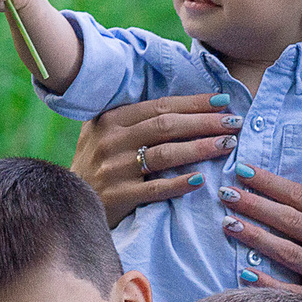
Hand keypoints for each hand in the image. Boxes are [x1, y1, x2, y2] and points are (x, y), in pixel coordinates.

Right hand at [72, 95, 245, 223]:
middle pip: (166, 126)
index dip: (193, 103)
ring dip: (200, 148)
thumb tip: (181, 103)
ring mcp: (114, 169)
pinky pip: (155, 188)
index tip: (223, 101)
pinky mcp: (118, 196)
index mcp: (111, 119)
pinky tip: (201, 180)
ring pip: (165, 154)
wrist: (68, 201)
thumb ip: (133, 118)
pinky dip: (179, 183)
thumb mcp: (104, 133)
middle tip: (234, 122)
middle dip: (204, 122)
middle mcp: (111, 140)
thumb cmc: (97, 164)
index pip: (159, 106)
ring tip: (227, 145)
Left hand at [219, 163, 301, 301]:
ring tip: (228, 223)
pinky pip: (288, 291)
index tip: (244, 171)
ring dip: (254, 236)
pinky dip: (265, 282)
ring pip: (286, 252)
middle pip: (290, 221)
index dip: (272, 183)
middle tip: (226, 193)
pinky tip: (243, 271)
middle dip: (255, 205)